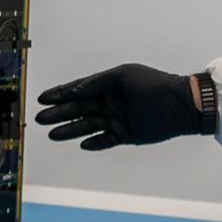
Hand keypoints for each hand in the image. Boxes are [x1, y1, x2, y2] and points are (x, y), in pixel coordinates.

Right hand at [35, 63, 205, 149]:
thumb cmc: (153, 85)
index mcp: (108, 85)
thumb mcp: (123, 76)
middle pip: (78, 108)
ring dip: (70, 130)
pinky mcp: (126, 134)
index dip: (60, 93)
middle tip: (40, 118)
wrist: (181, 105)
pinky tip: (82, 144)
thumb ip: (97, 82)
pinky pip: (105, 140)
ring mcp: (117, 119)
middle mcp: (110, 102)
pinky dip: (94, 143)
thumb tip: (75, 90)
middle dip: (59, 113)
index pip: (78, 89)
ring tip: (52, 134)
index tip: (42, 98)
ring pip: (87, 125)